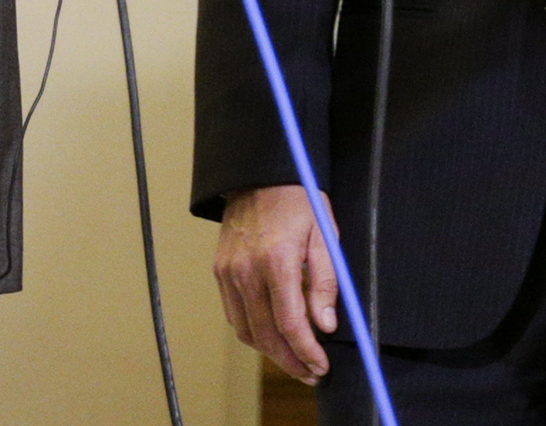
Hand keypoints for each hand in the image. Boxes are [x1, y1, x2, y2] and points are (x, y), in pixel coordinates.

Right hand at [214, 185, 339, 383]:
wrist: (257, 174)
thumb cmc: (297, 200)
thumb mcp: (324, 234)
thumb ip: (325, 282)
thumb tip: (326, 325)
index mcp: (276, 260)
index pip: (290, 324)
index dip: (307, 352)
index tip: (322, 366)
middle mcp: (246, 270)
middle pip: (266, 335)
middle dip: (291, 361)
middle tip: (311, 372)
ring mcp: (228, 271)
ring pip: (246, 331)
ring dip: (271, 351)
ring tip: (294, 358)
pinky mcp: (219, 271)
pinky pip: (234, 314)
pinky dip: (253, 331)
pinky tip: (272, 332)